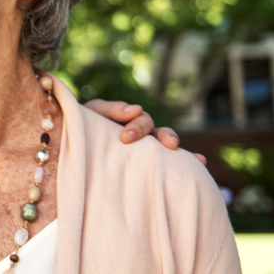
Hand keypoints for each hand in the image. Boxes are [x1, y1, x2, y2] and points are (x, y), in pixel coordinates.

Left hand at [84, 99, 205, 164]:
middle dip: (165, 136)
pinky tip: (201, 164)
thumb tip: (136, 109)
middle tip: (167, 144)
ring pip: (166, 146)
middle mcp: (142, 134)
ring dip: (179, 150)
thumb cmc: (83, 126)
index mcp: (129, 119)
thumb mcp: (92, 113)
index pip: (141, 119)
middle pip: (159, 132)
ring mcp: (146, 149)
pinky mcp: (147, 165)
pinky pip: (169, 163)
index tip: (125, 138)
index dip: (137, 127)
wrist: (72, 144)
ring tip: (195, 158)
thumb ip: (111, 109)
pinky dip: (188, 162)